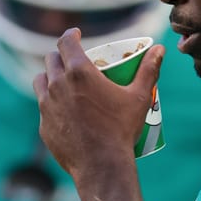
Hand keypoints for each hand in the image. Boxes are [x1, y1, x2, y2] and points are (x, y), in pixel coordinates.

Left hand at [33, 28, 164, 179]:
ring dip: (50, 76)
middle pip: (52, 60)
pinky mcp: (44, 125)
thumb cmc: (122, 129)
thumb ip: (149, 70)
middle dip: (61, 56)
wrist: (101, 166)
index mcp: (79, 73)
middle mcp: (58, 85)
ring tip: (62, 81)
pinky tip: (63, 109)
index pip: (65, 43)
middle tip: (74, 61)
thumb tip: (160, 49)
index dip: (70, 35)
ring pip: (41, 81)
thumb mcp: (139, 97)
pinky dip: (51, 102)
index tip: (76, 34)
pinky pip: (43, 107)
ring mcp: (47, 106)